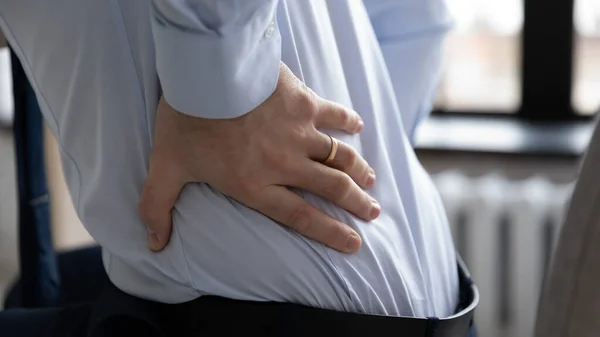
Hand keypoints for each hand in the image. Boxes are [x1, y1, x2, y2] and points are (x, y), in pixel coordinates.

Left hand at [139, 63, 378, 252]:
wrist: (207, 74)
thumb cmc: (187, 121)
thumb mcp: (166, 167)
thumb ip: (158, 206)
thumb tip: (153, 244)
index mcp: (256, 185)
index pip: (301, 217)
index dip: (331, 233)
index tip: (354, 243)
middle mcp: (284, 164)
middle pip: (331, 188)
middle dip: (356, 203)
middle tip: (373, 211)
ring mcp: (299, 133)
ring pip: (340, 157)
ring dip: (359, 170)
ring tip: (372, 181)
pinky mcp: (304, 104)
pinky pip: (334, 115)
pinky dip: (349, 122)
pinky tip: (358, 127)